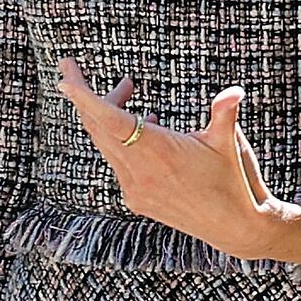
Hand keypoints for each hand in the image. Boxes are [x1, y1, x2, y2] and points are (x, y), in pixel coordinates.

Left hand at [63, 60, 288, 255]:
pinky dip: (119, 140)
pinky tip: (144, 126)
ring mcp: (134, 188)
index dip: (85, 98)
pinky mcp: (137, 199)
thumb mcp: (229, 143)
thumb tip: (235, 91)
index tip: (65, 80)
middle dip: (90, 98)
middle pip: (98, 128)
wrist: (235, 228)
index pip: (110, 120)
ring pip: (105, 145)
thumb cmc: (234, 181)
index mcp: (158, 152)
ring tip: (127, 92)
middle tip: (82, 72)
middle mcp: (139, 172)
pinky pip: (117, 162)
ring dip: (108, 117)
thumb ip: (224, 113)